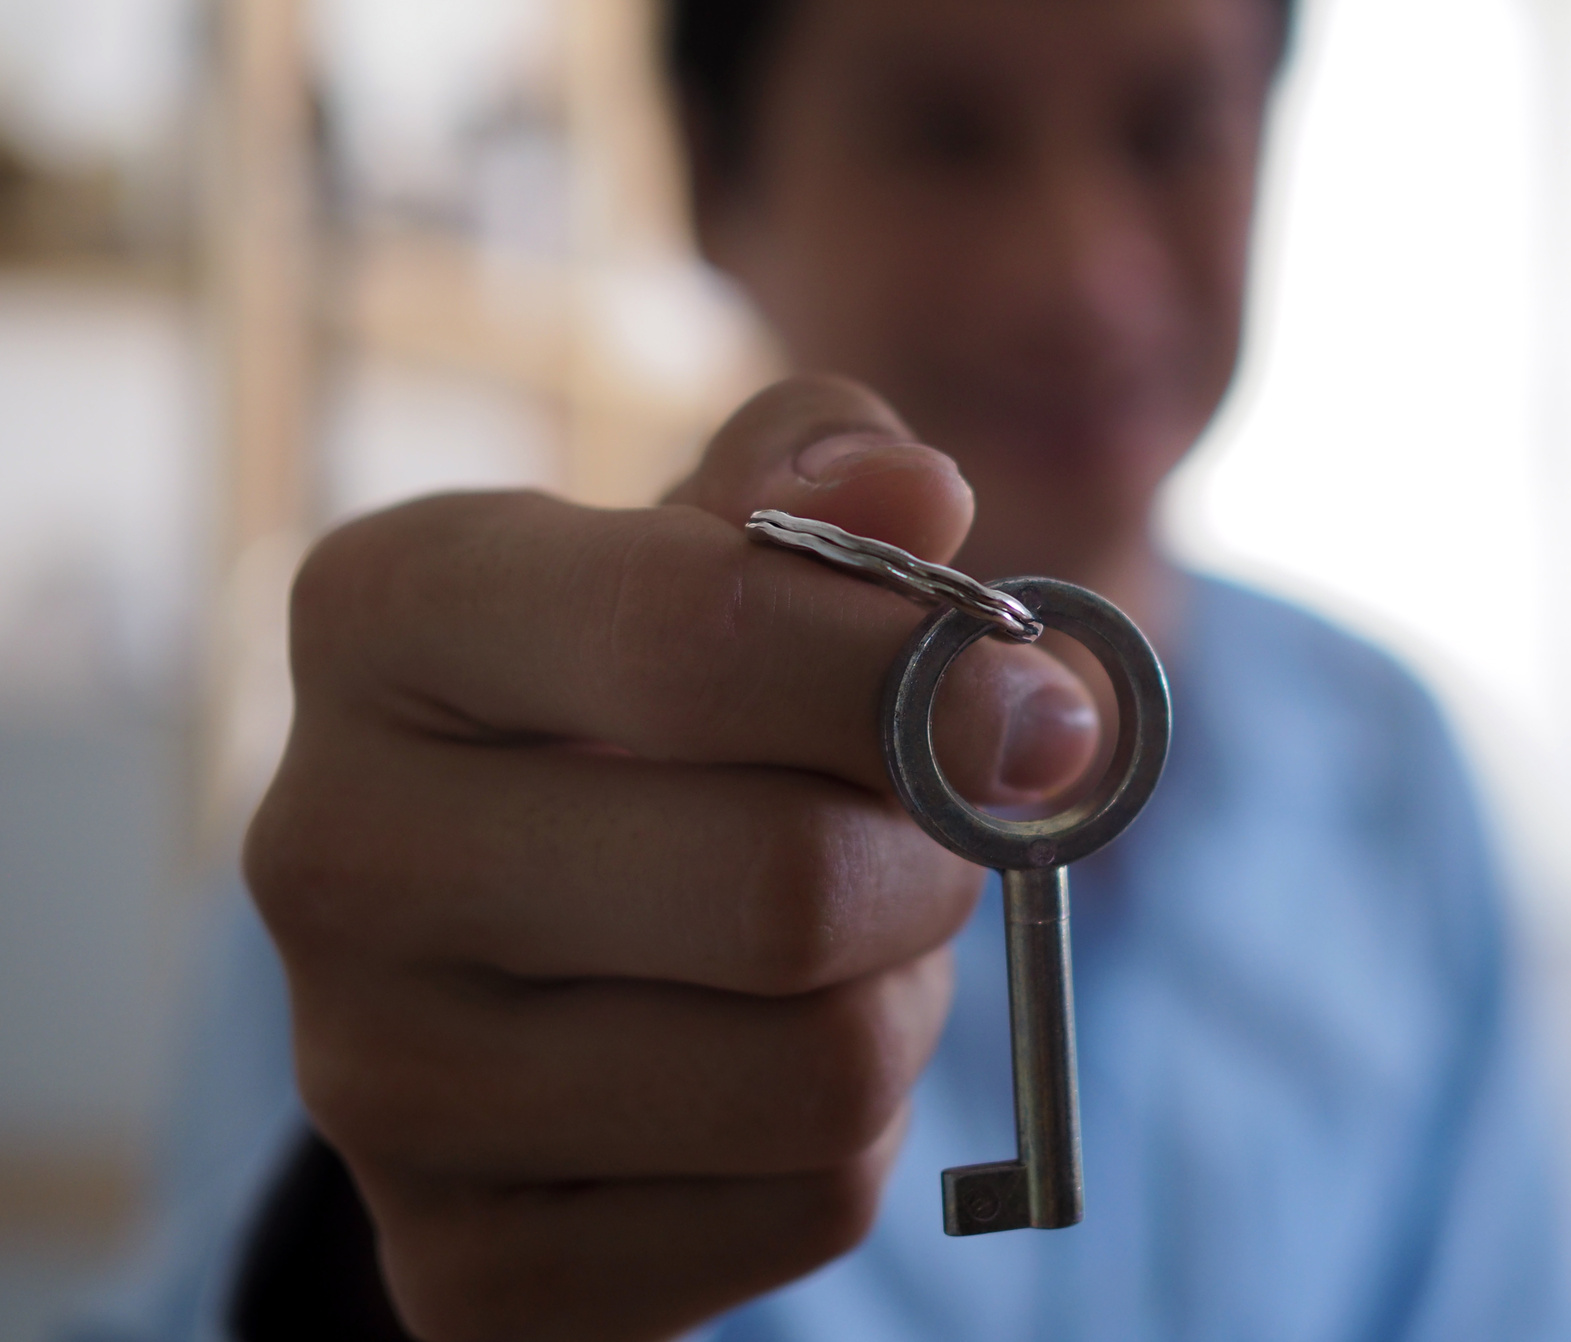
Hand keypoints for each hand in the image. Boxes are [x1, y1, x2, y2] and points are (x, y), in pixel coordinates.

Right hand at [244, 375, 1098, 1340]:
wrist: (520, 958)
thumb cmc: (654, 704)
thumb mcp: (718, 547)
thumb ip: (819, 484)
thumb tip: (915, 496)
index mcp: (385, 615)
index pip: (698, 628)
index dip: (924, 673)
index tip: (1047, 711)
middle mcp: (331, 849)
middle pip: (785, 886)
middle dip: (930, 861)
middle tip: (931, 831)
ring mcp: (375, 1083)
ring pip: (821, 1071)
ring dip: (902, 1002)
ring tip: (835, 949)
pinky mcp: (468, 1266)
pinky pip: (803, 1209)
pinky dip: (849, 1139)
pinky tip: (760, 1070)